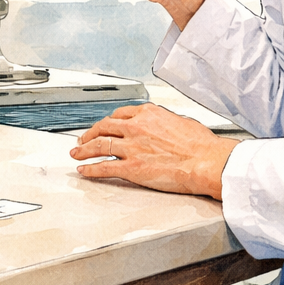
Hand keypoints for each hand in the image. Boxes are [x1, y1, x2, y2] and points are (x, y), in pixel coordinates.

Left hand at [69, 103, 238, 199]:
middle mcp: (135, 127)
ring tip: (76, 154)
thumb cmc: (201, 145)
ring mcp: (131, 147)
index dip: (107, 122)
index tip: (103, 126)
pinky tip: (84, 171)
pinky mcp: (131, 167)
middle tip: (83, 139)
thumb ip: (163, 122)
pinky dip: (90, 169)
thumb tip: (161, 127)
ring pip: (99, 145)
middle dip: (90, 133)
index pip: (119, 115)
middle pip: (104, 128)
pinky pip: (104, 167)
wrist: (206, 161)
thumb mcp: (180, 121)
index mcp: (147, 113)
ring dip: (84, 150)